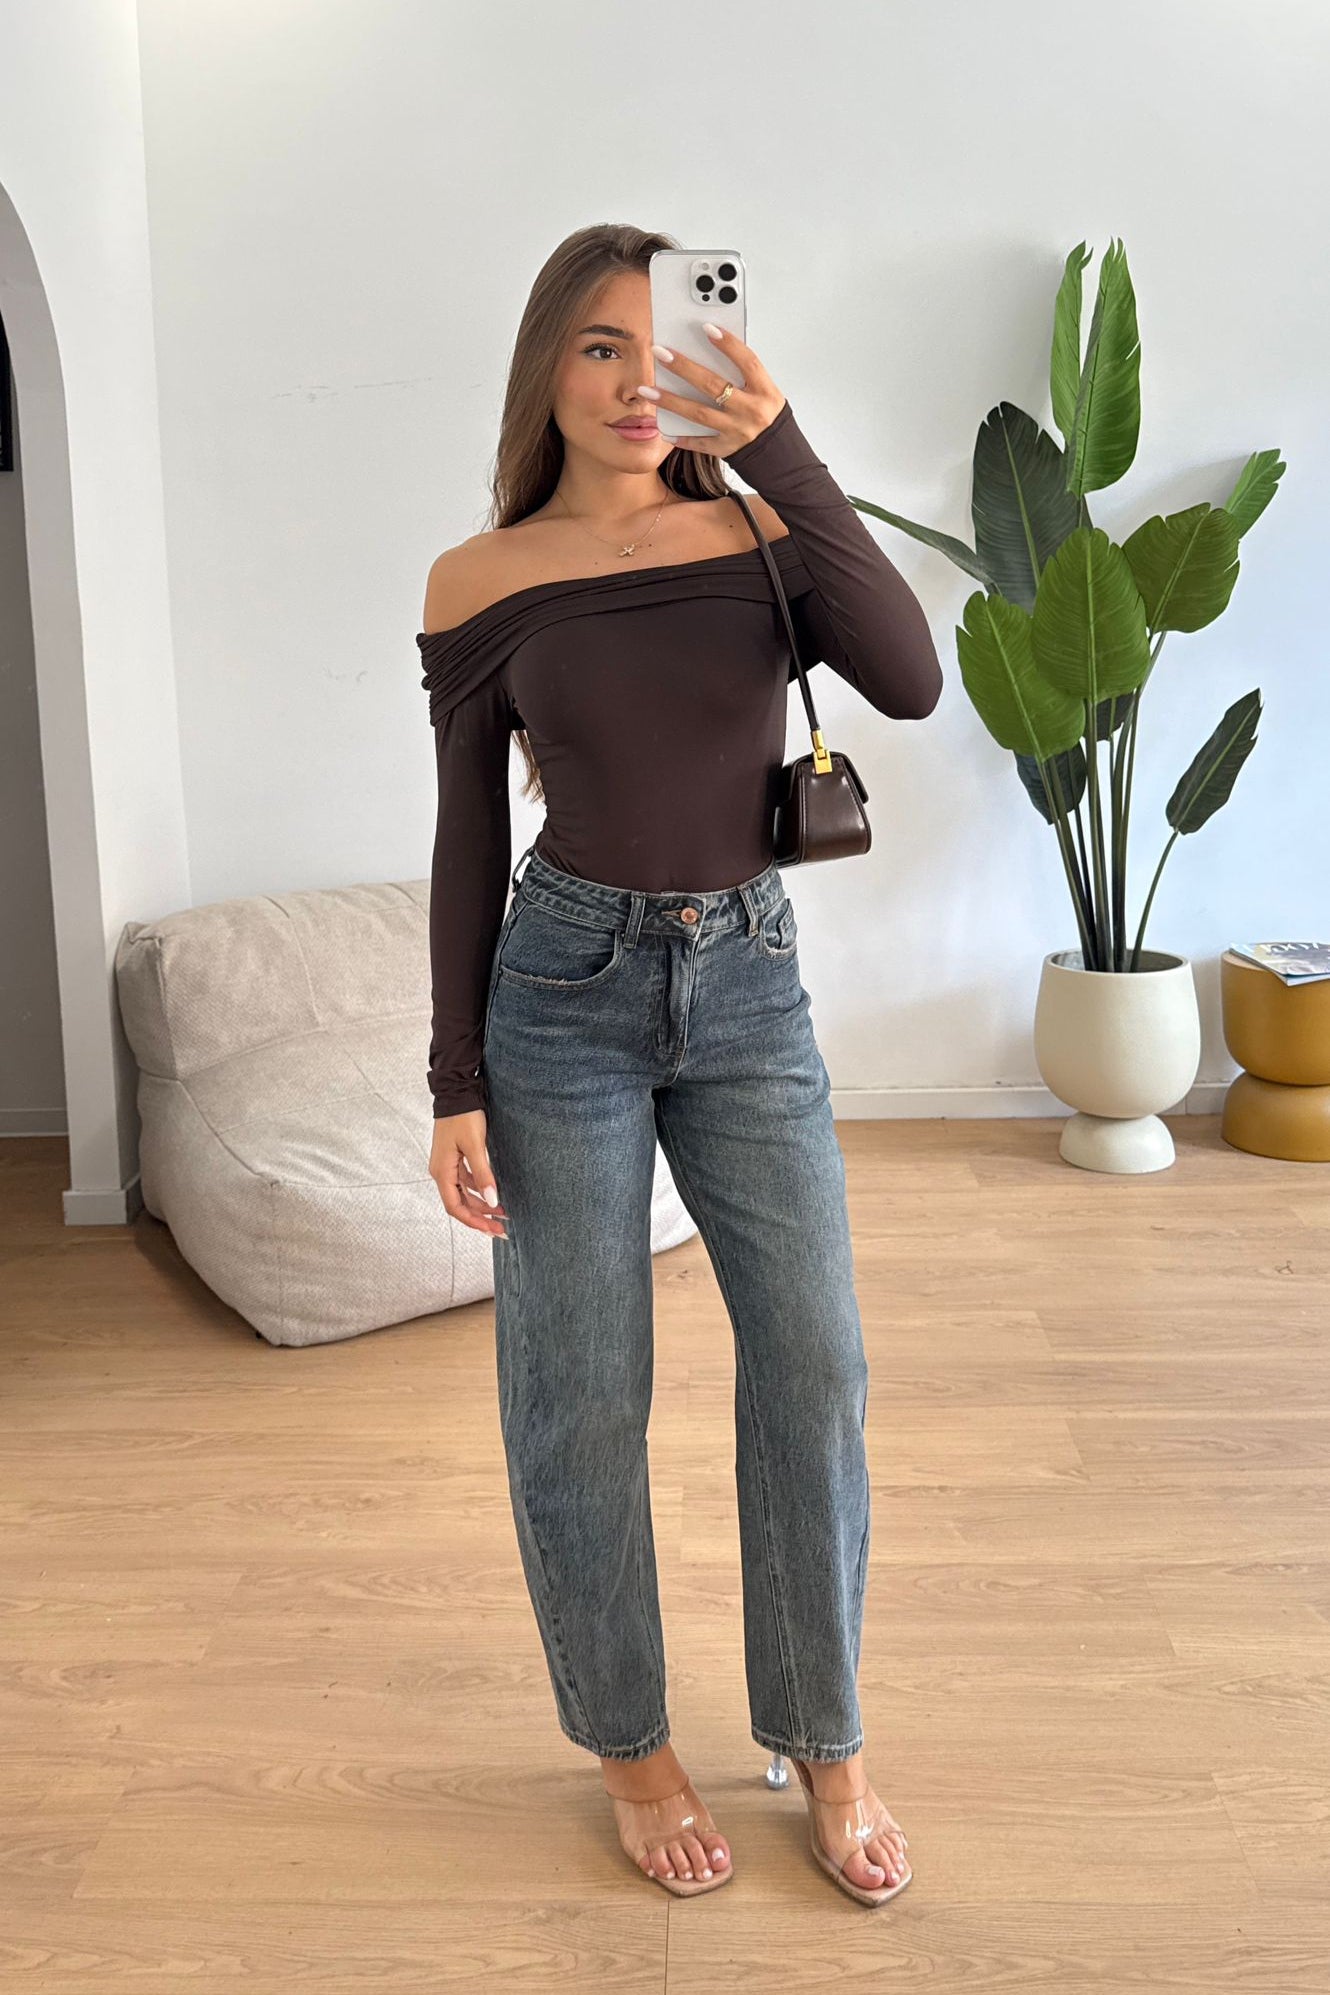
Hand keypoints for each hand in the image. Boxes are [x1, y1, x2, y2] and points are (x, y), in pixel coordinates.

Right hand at [429, 1110, 507, 1237]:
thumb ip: (484, 1174)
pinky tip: (494, 1194)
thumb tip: (493, 1201)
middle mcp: (441, 1172)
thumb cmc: (463, 1116)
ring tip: (503, 1213)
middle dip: (480, 1217)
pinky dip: (480, 1190)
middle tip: (502, 1228)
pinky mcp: (455, 1159)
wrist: (456, 1093)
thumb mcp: (475, 1145)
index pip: (455, 1207)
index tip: (492, 1229)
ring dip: (482, 1205)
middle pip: (460, 1204)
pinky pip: (466, 1182)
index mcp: (442, 1172)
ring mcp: (447, 1166)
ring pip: (464, 1194)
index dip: (474, 1221)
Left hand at [639, 324, 785, 455]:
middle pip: (713, 385)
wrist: (780, 453)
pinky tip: (663, 429)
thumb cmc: (767, 414)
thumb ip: (742, 373)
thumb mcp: (764, 390)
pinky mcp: (727, 449)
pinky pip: (700, 442)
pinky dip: (681, 437)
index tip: (706, 327)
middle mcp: (751, 411)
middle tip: (660, 352)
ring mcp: (737, 432)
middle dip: (684, 367)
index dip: (728, 344)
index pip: (747, 362)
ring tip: (647, 390)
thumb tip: (710, 350)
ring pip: (699, 413)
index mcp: (764, 391)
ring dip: (670, 401)